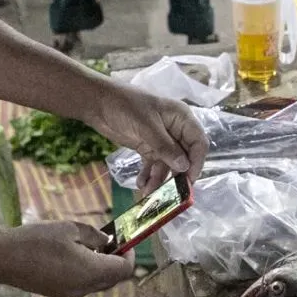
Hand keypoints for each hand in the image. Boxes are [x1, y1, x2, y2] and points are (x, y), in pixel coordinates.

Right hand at [0, 221, 133, 296]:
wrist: (4, 258)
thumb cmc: (38, 240)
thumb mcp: (70, 229)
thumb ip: (95, 236)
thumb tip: (108, 242)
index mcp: (91, 272)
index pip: (124, 270)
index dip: (130, 255)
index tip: (125, 240)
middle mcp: (84, 288)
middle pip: (113, 280)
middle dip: (118, 261)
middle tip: (114, 241)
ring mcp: (70, 294)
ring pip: (98, 284)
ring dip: (103, 267)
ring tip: (94, 246)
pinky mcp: (58, 293)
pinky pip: (83, 285)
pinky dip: (88, 272)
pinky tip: (77, 255)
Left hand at [92, 84, 207, 195]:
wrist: (97, 102)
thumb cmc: (125, 106)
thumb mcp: (146, 126)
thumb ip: (165, 147)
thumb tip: (185, 166)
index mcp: (181, 118)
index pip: (198, 143)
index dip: (196, 163)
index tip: (188, 181)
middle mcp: (175, 130)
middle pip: (184, 157)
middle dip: (176, 175)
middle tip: (170, 194)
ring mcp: (160, 139)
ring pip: (167, 164)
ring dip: (160, 179)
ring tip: (149, 193)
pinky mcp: (147, 146)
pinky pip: (153, 164)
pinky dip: (148, 175)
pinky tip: (141, 184)